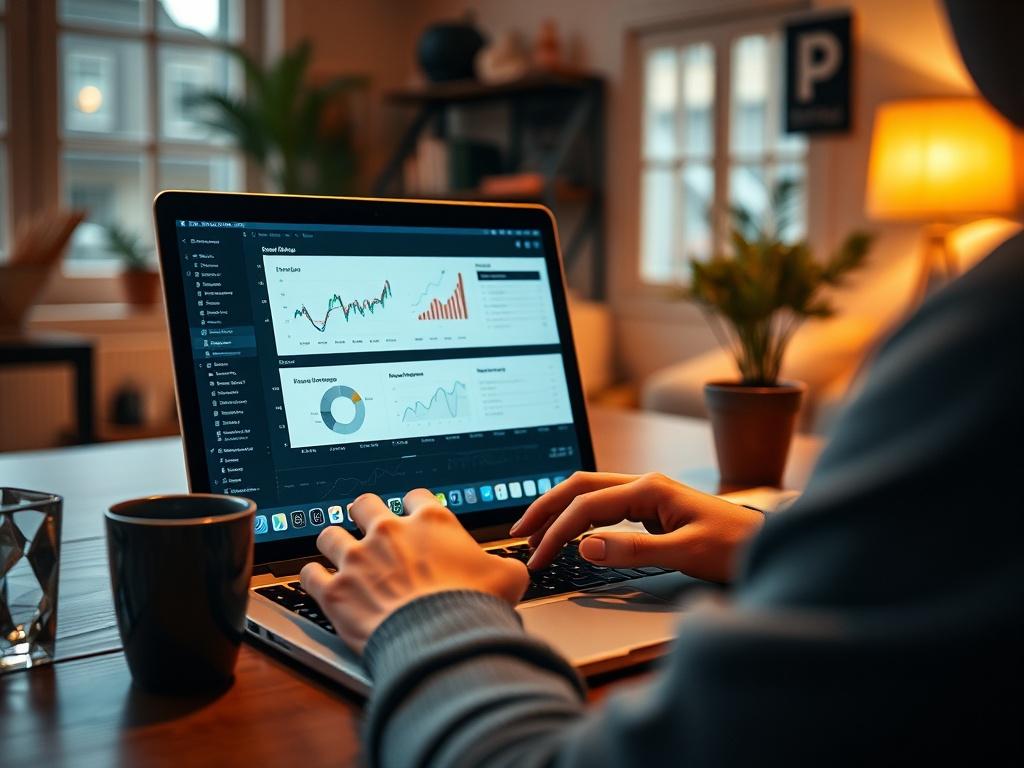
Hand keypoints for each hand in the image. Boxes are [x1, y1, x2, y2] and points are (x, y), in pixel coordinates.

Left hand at [300, 489, 528, 652]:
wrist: (441, 639)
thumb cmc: (474, 606)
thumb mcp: (508, 578)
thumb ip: (504, 565)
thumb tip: (512, 570)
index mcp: (430, 521)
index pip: (415, 496)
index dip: (414, 508)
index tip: (414, 518)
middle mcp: (389, 532)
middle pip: (364, 504)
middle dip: (365, 515)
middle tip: (370, 529)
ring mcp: (357, 559)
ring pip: (329, 534)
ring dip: (333, 544)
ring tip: (338, 554)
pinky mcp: (335, 590)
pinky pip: (309, 574)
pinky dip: (312, 579)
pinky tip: (317, 582)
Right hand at [511, 472, 763, 581]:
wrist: (770, 547)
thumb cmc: (736, 548)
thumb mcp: (686, 553)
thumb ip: (633, 550)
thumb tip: (584, 546)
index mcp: (650, 489)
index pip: (587, 506)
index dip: (557, 531)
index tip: (538, 557)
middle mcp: (645, 486)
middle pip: (580, 486)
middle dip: (546, 507)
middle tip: (519, 534)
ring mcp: (648, 496)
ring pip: (591, 494)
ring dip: (560, 511)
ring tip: (535, 533)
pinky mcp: (652, 511)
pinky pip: (605, 507)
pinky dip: (580, 517)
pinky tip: (571, 532)